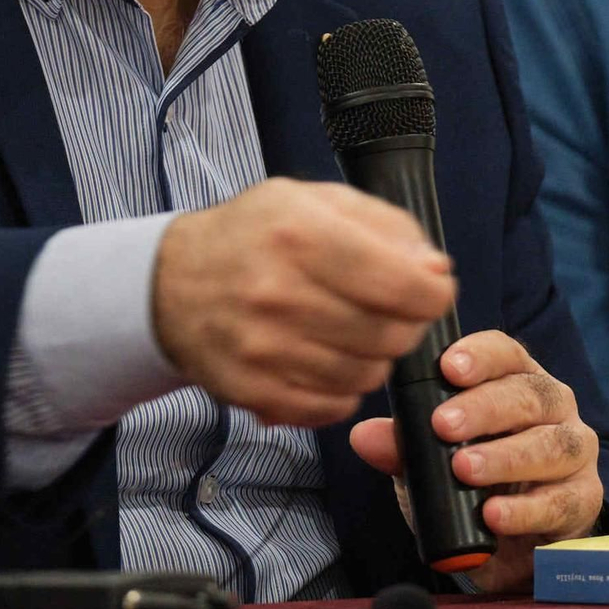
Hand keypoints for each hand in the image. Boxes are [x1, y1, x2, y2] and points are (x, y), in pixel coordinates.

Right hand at [152, 177, 456, 426]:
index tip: (432, 289)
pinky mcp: (252, 391)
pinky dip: (343, 388)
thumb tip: (436, 271)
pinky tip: (327, 359)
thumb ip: (387, 226)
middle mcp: (279, 293)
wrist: (172, 283)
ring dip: (374, 357)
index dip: (434, 292)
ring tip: (354, 332)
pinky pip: (332, 407)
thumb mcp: (317, 200)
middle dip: (405, 324)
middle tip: (389, 309)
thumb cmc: (254, 235)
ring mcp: (262, 349)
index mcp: (301, 233)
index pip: (404, 284)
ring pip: (367, 375)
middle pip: (390, 334)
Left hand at [348, 329, 603, 592]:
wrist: (511, 547)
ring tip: (466, 469)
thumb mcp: (429, 464)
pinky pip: (562, 500)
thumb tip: (364, 436)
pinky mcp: (584, 499)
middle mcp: (554, 407)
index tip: (449, 367)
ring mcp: (575, 451)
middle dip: (485, 408)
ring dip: (506, 457)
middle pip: (528, 395)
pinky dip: (527, 509)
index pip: (505, 353)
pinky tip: (494, 516)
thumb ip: (402, 448)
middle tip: (444, 425)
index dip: (480, 355)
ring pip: (552, 444)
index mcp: (516, 381)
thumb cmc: (472, 484)